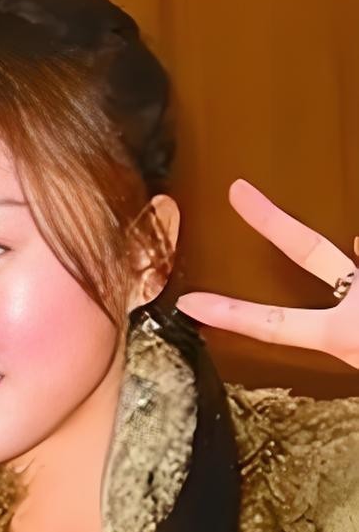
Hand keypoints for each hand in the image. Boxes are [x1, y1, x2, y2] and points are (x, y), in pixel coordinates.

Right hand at [176, 179, 358, 369]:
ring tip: (349, 234)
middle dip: (273, 220)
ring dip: (356, 243)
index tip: (189, 302)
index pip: (276, 325)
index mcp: (344, 336)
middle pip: (309, 250)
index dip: (230, 313)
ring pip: (357, 247)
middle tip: (240, 190)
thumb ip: (351, 341)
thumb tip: (344, 297)